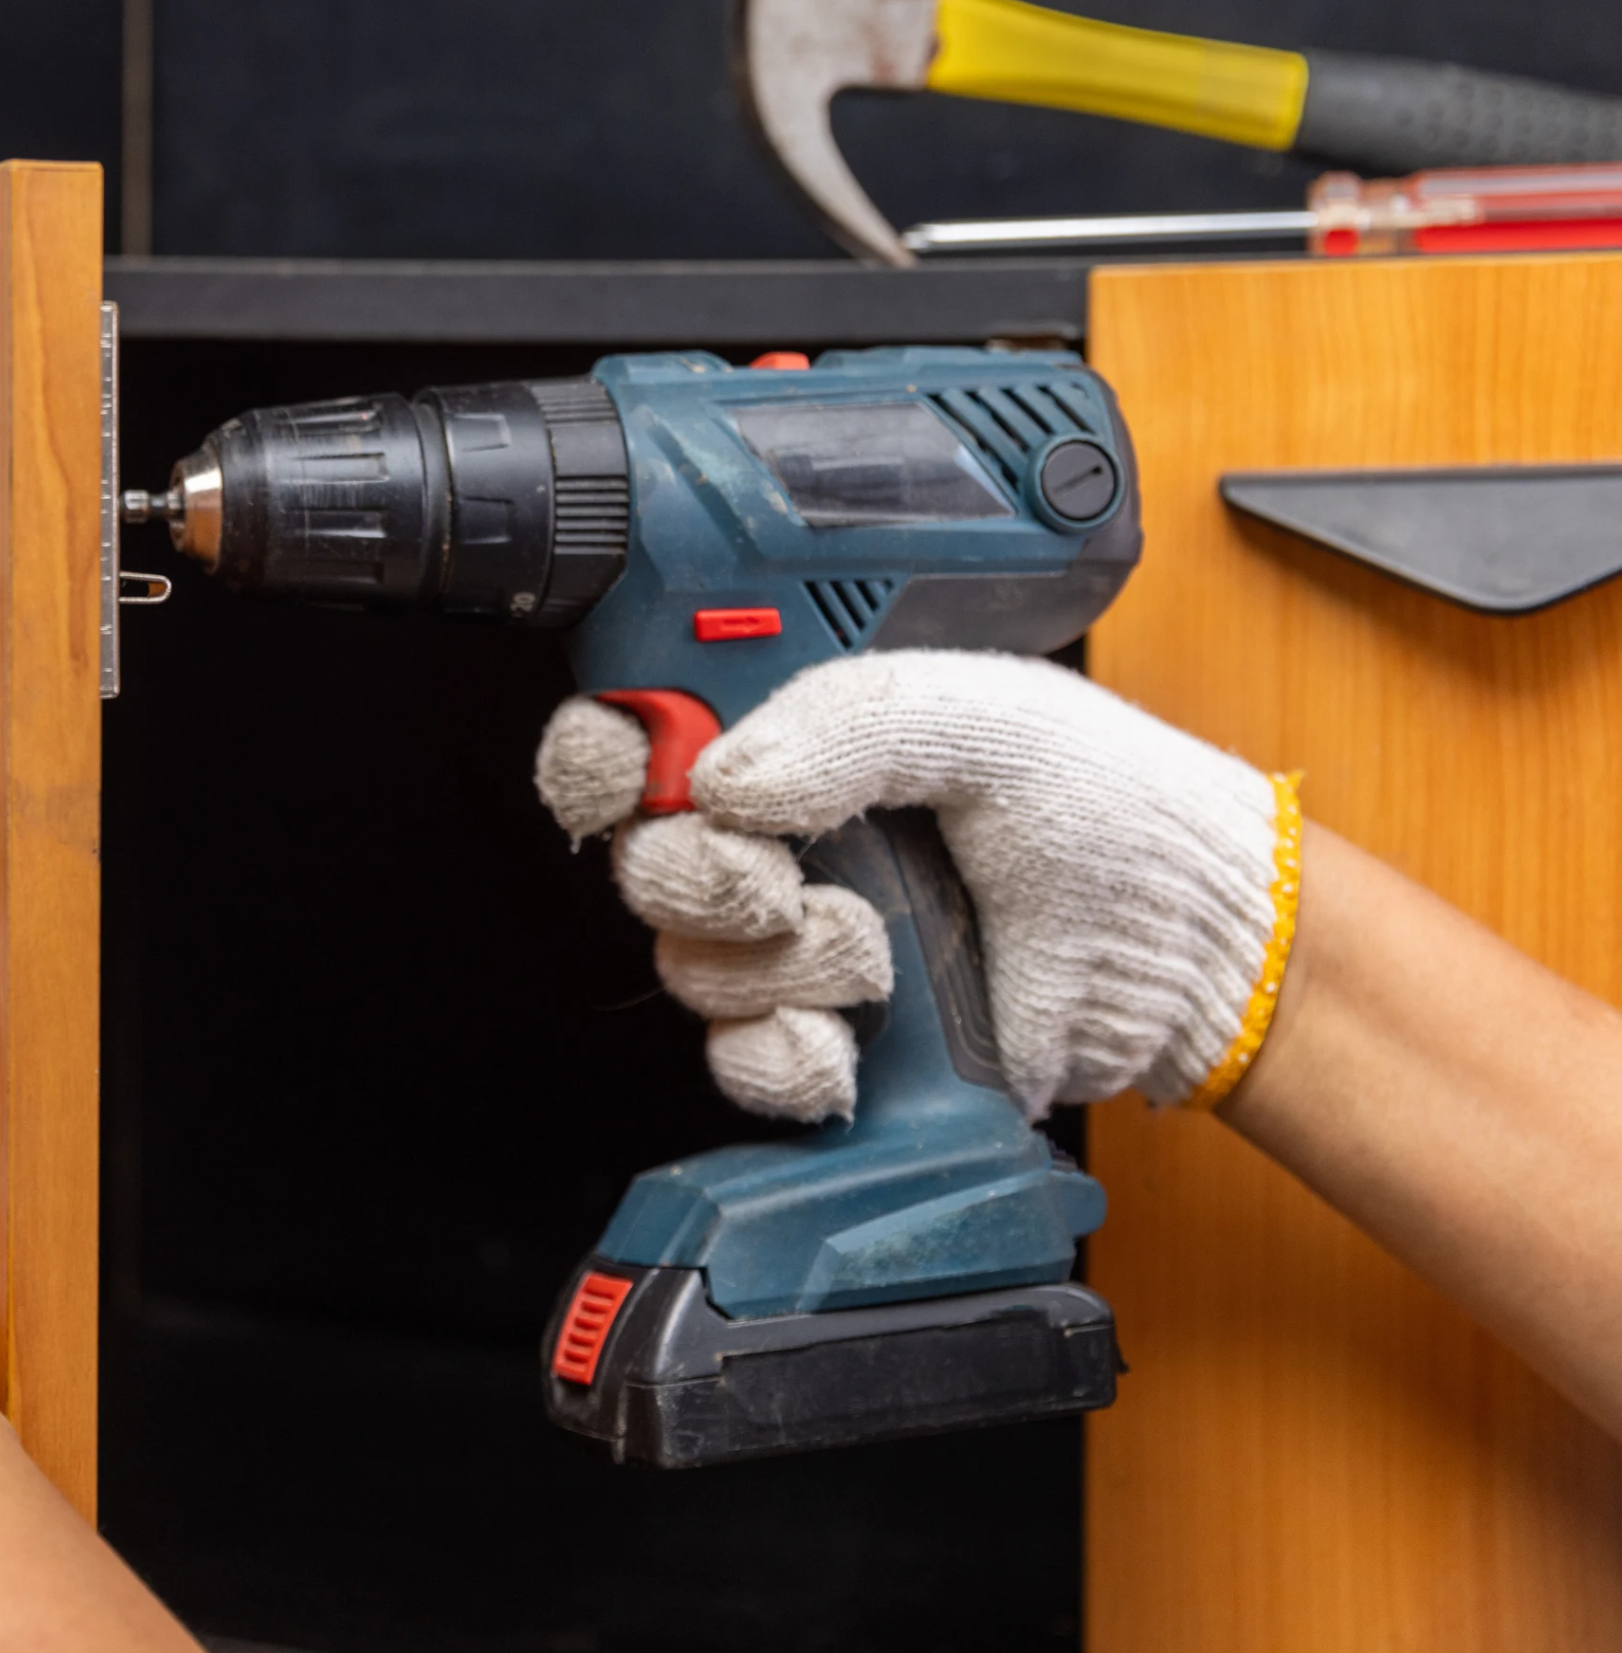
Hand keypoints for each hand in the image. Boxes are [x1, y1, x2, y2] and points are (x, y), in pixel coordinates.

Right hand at [535, 651, 1297, 1123]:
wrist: (1180, 944)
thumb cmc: (1103, 804)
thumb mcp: (980, 716)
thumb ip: (846, 721)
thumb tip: (722, 779)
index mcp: (792, 735)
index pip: (633, 737)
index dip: (601, 759)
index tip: (634, 775)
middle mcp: (777, 837)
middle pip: (643, 865)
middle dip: (700, 880)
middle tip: (779, 878)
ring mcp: (795, 942)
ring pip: (690, 969)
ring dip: (778, 968)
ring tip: (876, 950)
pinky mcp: (828, 1039)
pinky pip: (739, 1064)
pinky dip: (784, 1058)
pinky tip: (850, 1039)